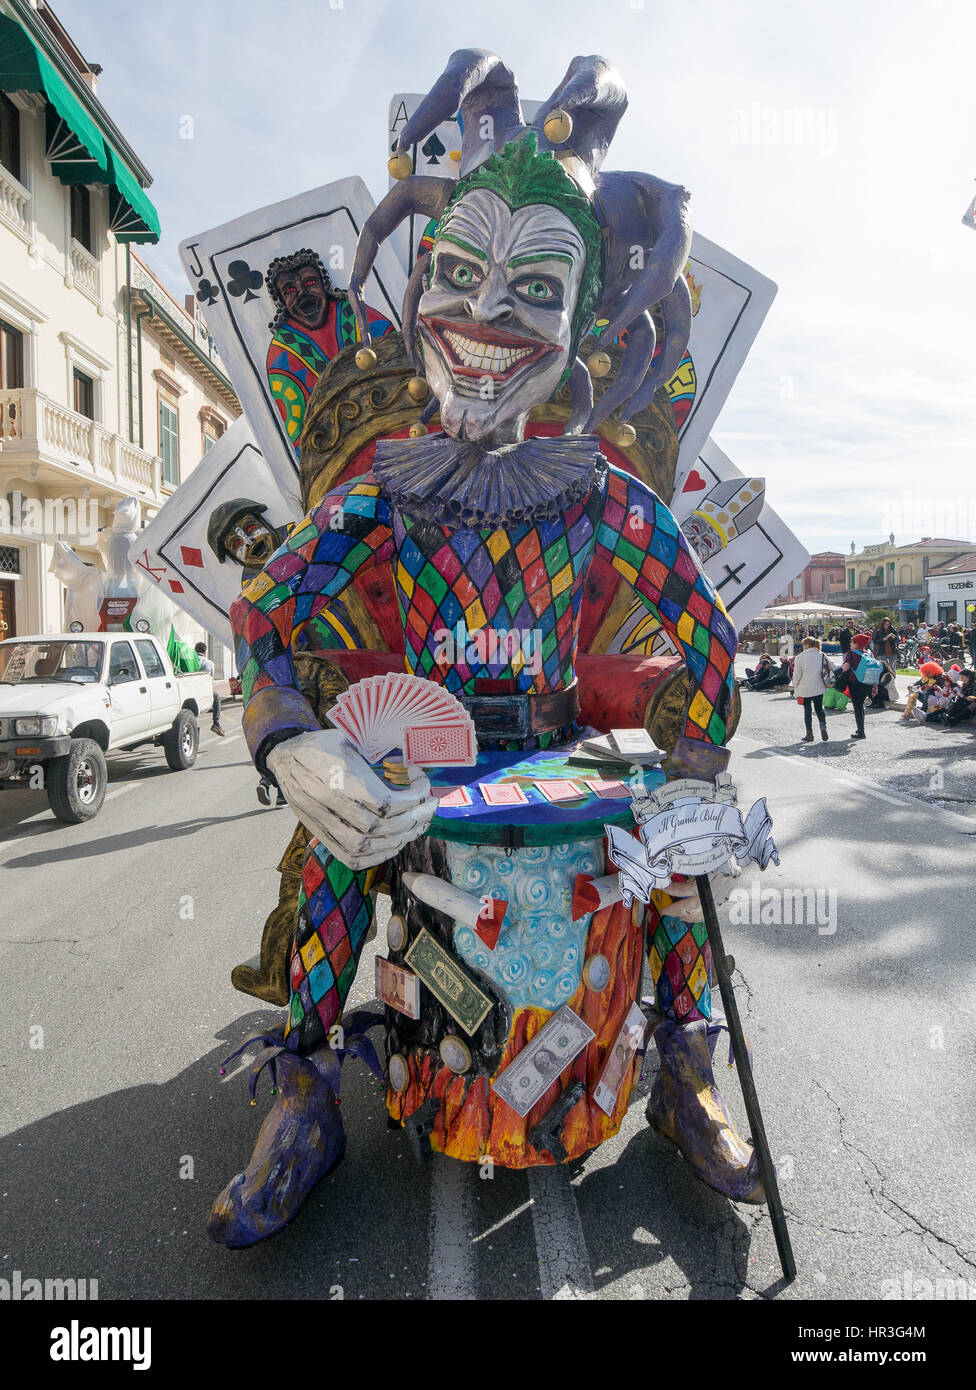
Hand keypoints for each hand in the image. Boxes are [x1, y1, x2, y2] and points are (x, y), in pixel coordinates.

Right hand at [266, 729, 436, 869]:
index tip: (422, 780)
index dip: (414, 797)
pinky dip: (380, 855)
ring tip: (419, 822)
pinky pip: (354, 859)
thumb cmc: (321, 745)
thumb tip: (410, 760)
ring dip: (402, 837)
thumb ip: (376, 751)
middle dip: (415, 819)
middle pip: (383, 827)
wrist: (285, 759)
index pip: (387, 804)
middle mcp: (331, 806)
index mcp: (339, 779)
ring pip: (371, 846)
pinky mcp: (323, 837)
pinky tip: (395, 841)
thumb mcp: (348, 738)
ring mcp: (325, 825)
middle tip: (431, 806)